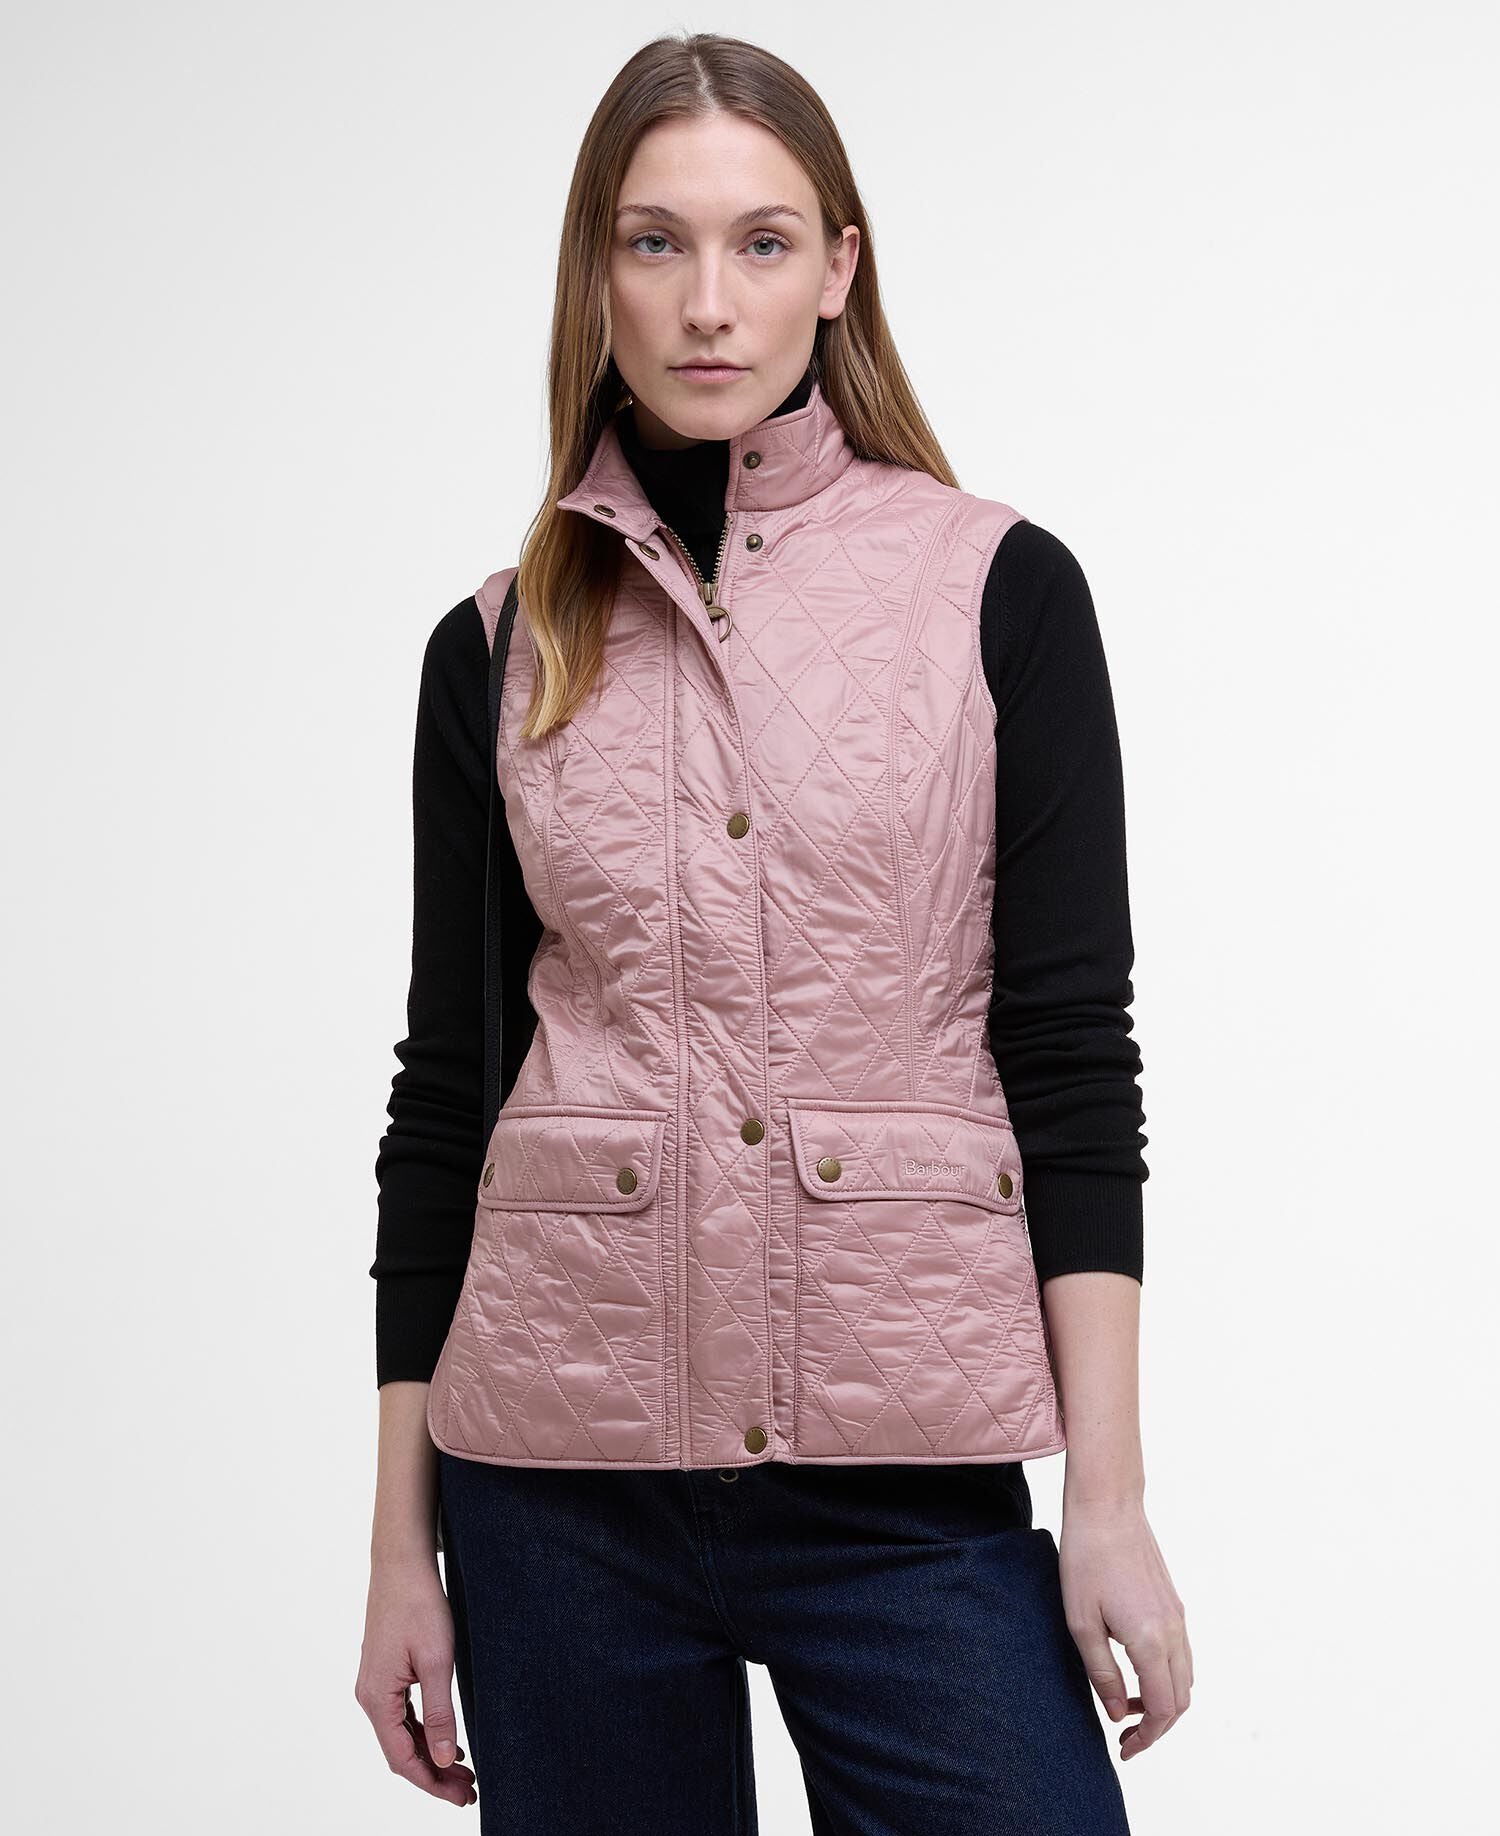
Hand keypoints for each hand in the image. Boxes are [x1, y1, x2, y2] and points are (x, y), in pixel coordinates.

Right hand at [355, 1554, 476, 1806]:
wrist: (401, 1561)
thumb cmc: (418, 1604)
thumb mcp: (436, 1660)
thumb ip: (439, 1713)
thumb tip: (443, 1759)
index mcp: (377, 1698)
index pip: (403, 1759)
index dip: (433, 1783)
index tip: (461, 1796)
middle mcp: (369, 1696)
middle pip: (401, 1752)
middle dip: (434, 1774)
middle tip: (468, 1790)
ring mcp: (375, 1684)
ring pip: (401, 1735)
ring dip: (430, 1755)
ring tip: (462, 1771)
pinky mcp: (384, 1672)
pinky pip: (401, 1715)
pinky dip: (423, 1732)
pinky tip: (444, 1739)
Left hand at [1057, 1501, 1192, 1760]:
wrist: (1107, 1507)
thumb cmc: (1086, 1559)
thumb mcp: (1081, 1622)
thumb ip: (1102, 1673)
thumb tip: (1120, 1714)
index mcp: (1150, 1641)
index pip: (1163, 1710)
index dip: (1147, 1738)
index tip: (1124, 1749)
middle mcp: (1173, 1632)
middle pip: (1181, 1700)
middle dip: (1158, 1727)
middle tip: (1125, 1735)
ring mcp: (1177, 1616)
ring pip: (1185, 1678)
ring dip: (1164, 1702)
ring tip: (1128, 1704)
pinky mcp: (1174, 1603)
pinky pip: (1182, 1654)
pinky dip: (1167, 1676)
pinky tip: (1136, 1671)